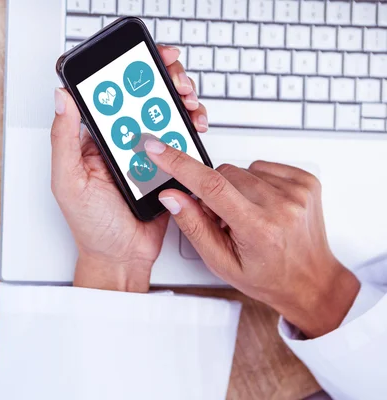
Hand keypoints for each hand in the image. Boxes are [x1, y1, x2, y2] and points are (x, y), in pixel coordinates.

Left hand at [51, 45, 207, 292]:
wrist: (122, 259)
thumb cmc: (91, 227)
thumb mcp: (68, 182)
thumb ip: (64, 140)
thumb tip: (62, 99)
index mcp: (94, 141)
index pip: (110, 96)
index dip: (128, 72)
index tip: (144, 59)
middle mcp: (120, 143)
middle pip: (143, 99)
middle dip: (163, 80)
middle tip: (176, 80)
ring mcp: (145, 154)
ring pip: (165, 115)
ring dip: (180, 100)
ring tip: (188, 101)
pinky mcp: (166, 168)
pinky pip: (180, 141)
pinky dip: (191, 127)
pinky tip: (194, 125)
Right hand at [143, 141, 359, 337]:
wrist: (311, 281)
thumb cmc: (268, 276)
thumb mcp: (221, 262)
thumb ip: (194, 226)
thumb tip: (172, 196)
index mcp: (259, 228)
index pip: (210, 186)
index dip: (179, 164)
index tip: (158, 149)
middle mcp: (282, 205)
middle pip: (223, 174)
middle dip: (214, 191)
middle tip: (225, 219)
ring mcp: (297, 191)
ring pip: (242, 169)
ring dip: (236, 188)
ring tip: (248, 214)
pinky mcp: (306, 180)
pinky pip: (262, 167)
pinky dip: (255, 182)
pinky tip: (262, 205)